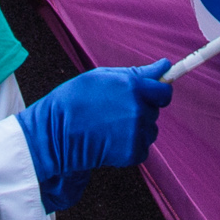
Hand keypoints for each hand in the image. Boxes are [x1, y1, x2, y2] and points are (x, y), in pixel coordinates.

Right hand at [13, 61, 171, 211]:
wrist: (55, 133)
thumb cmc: (75, 100)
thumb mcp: (103, 77)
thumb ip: (138, 73)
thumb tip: (164, 66)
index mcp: (133, 86)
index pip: (164, 92)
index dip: (158, 93)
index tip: (150, 96)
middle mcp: (138, 109)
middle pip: (154, 111)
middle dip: (141, 110)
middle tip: (115, 111)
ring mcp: (136, 132)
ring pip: (149, 131)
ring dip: (137, 130)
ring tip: (111, 127)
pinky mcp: (132, 153)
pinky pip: (142, 148)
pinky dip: (130, 147)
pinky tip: (110, 141)